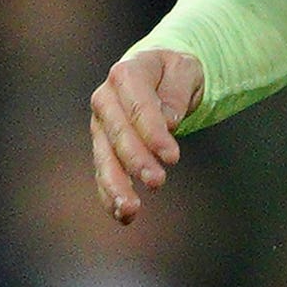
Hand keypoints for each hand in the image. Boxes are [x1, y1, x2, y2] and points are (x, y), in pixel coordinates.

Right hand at [88, 47, 204, 223]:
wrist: (155, 73)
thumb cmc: (173, 72)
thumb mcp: (185, 69)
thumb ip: (176, 91)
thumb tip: (168, 121)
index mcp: (125, 74)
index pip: (138, 106)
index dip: (153, 132)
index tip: (173, 157)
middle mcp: (105, 100)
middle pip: (117, 134)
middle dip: (136, 160)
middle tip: (157, 182)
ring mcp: (101, 126)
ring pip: (104, 158)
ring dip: (115, 186)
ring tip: (130, 210)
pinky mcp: (103, 148)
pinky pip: (103, 174)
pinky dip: (111, 196)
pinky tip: (124, 217)